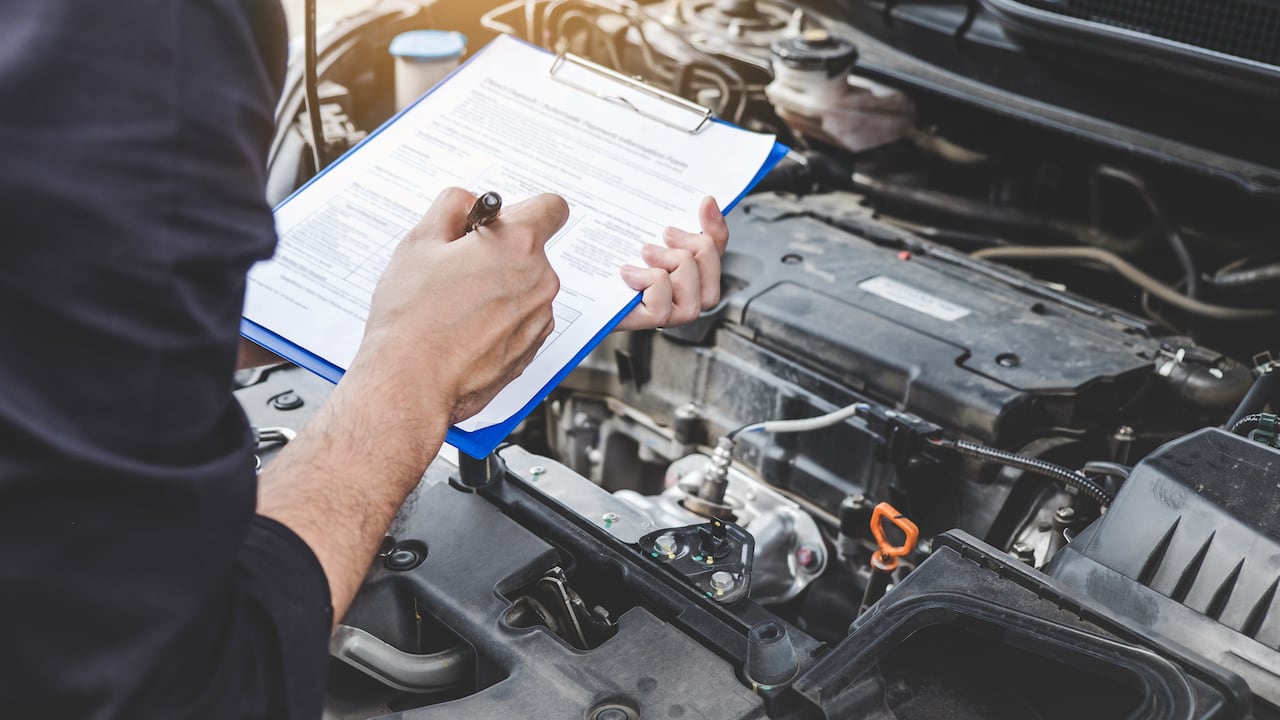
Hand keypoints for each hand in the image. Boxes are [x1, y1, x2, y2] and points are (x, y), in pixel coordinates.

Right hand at [353, 187, 566, 423]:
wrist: (412, 383)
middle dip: (499, 252)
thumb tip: (469, 201)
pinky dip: (500, 319)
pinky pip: (522, 319)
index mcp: (518, 245)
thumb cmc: (412, 319)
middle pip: (531, 250)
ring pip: (525, 287)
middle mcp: (540, 280)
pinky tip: (466, 329)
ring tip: (456, 305)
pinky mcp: (532, 347)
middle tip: (457, 268)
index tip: (500, 221)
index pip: (550, 207)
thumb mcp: (420, 242)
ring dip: (499, 288)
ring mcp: (540, 317)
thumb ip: (453, 206)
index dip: (522, 209)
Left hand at [617, 196, 728, 330]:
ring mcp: (671, 312)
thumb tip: (706, 201)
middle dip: (693, 245)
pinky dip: (647, 280)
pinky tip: (628, 273)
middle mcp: (685, 293)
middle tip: (665, 235)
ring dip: (670, 262)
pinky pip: (664, 297)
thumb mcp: (636, 231)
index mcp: (686, 270)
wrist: (571, 288)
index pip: (716, 247)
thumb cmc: (604, 262)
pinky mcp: (651, 319)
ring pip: (693, 282)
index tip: (705, 202)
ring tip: (645, 254)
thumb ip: (667, 220)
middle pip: (710, 264)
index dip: (716, 226)